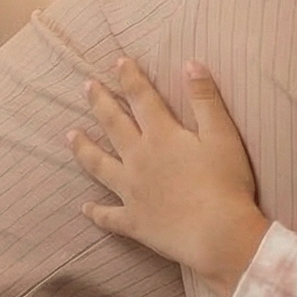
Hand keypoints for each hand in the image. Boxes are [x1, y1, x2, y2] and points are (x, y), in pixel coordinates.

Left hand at [72, 58, 271, 296]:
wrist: (217, 234)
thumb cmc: (226, 184)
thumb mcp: (223, 135)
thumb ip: (206, 99)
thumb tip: (191, 64)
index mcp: (162, 136)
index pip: (142, 98)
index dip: (130, 78)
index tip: (118, 62)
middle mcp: (139, 160)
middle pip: (113, 125)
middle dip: (100, 103)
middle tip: (87, 87)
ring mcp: (132, 192)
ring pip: (99, 166)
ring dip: (84, 149)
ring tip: (70, 135)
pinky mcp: (134, 221)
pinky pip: (108, 216)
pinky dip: (96, 212)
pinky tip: (85, 208)